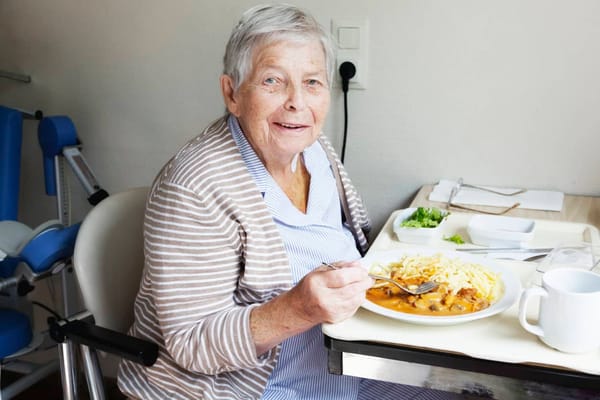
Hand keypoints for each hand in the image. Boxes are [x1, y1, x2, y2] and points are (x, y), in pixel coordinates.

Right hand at [250, 260, 371, 354]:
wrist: (300, 308)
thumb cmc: (309, 288)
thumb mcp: (319, 271)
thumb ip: (340, 266)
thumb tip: (357, 265)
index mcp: (317, 283)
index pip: (342, 278)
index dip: (357, 273)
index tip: (362, 270)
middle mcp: (323, 298)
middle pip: (351, 289)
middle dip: (364, 282)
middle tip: (367, 277)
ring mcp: (330, 310)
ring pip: (355, 300)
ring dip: (362, 290)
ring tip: (361, 284)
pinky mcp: (336, 318)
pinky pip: (354, 308)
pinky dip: (358, 299)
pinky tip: (354, 294)